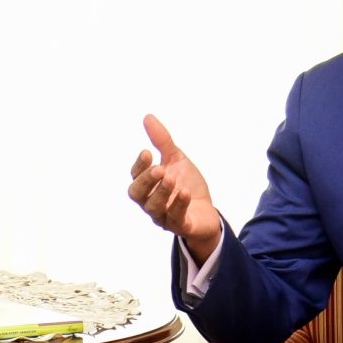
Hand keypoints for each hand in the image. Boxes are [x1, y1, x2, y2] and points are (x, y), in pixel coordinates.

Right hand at [128, 113, 222, 264]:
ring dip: (162, 192)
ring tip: (171, 179)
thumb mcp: (176, 159)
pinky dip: (179, 205)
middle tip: (159, 168)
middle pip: (137, 195)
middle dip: (146, 181)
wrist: (206, 211)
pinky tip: (185, 192)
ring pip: (154, 208)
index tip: (147, 152)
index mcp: (148, 186)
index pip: (135, 176)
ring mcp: (163, 216)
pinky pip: (175, 218)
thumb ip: (162, 141)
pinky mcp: (180, 226)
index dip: (139, 166)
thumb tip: (147, 117)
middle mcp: (150, 202)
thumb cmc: (186, 185)